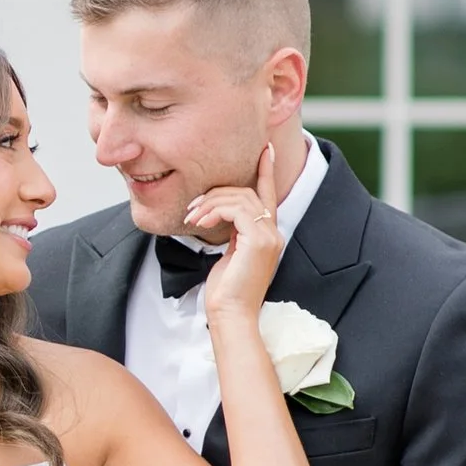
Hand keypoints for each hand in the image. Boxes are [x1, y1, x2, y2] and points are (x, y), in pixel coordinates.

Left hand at [190, 143, 283, 325]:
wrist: (230, 315)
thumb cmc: (225, 292)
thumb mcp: (228, 256)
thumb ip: (231, 233)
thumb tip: (217, 214)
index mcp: (267, 236)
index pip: (267, 196)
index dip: (266, 171)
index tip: (265, 149)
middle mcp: (273, 233)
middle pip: (247, 193)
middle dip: (216, 193)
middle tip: (192, 208)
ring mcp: (269, 236)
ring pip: (241, 197)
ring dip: (211, 202)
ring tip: (192, 216)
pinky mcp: (259, 241)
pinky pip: (237, 209)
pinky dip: (215, 210)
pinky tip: (201, 221)